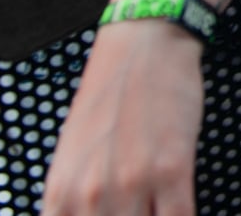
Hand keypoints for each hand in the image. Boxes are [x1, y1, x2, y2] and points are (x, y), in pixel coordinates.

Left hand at [43, 20, 204, 214]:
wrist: (143, 42)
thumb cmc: (110, 93)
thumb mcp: (73, 155)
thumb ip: (74, 201)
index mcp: (60, 194)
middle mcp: (90, 194)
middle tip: (139, 207)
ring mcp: (132, 184)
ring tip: (158, 206)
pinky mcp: (172, 170)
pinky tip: (179, 207)